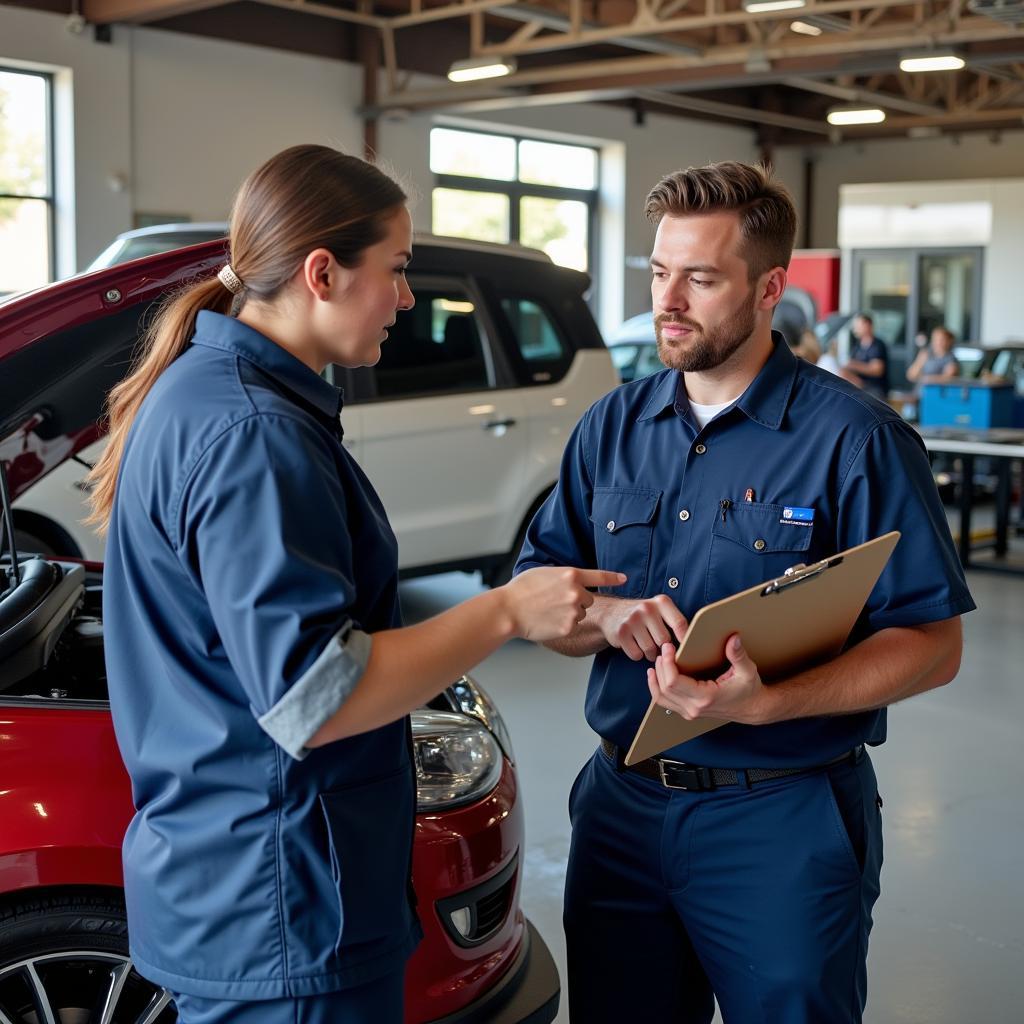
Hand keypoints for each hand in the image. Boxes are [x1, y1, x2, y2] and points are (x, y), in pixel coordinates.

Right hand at [501, 567, 626, 641]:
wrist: (509, 610)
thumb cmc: (521, 590)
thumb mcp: (544, 572)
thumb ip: (563, 575)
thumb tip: (573, 580)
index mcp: (570, 574)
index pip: (599, 576)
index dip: (613, 578)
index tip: (624, 579)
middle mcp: (576, 591)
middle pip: (589, 599)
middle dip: (577, 601)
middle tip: (555, 602)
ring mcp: (573, 610)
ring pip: (581, 614)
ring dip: (570, 614)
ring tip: (548, 611)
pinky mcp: (568, 627)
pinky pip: (573, 626)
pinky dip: (563, 625)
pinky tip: (548, 621)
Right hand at [591, 594, 687, 660]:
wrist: (611, 613)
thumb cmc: (643, 616)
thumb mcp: (659, 610)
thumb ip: (675, 621)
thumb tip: (693, 644)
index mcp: (661, 602)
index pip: (680, 623)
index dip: (685, 639)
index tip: (688, 650)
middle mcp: (646, 608)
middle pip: (664, 640)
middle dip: (662, 647)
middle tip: (658, 645)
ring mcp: (632, 620)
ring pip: (650, 650)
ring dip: (650, 654)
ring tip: (646, 645)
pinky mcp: (621, 632)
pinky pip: (636, 655)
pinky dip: (637, 655)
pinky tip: (634, 645)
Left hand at [646, 633, 767, 723]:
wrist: (753, 709)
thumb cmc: (749, 689)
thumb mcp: (748, 670)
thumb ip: (738, 655)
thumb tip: (734, 638)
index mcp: (705, 697)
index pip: (673, 683)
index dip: (667, 663)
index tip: (668, 647)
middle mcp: (694, 708)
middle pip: (664, 689)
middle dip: (661, 666)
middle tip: (664, 648)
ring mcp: (690, 713)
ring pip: (661, 698)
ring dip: (655, 679)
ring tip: (658, 661)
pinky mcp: (688, 713)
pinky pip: (666, 703)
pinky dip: (657, 689)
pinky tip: (657, 676)